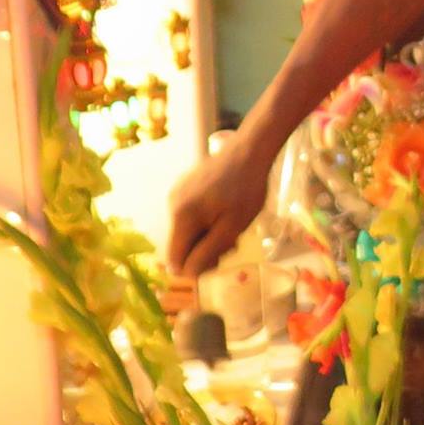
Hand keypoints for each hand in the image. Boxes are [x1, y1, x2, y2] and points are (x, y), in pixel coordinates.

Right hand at [168, 131, 275, 277]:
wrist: (251, 149)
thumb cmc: (246, 189)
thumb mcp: (232, 227)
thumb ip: (207, 253)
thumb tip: (187, 275)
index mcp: (180, 216)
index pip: (175, 260)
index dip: (196, 267)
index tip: (220, 259)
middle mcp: (172, 205)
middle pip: (182, 245)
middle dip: (205, 250)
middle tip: (232, 241)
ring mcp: (178, 194)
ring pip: (188, 231)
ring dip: (208, 236)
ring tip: (233, 224)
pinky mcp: (186, 187)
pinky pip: (191, 216)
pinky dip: (207, 221)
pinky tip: (226, 211)